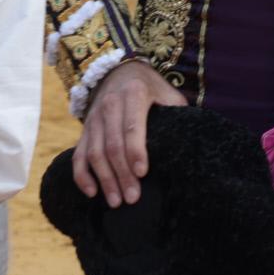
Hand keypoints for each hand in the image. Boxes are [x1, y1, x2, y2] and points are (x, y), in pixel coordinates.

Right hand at [73, 59, 185, 207]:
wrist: (120, 72)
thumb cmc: (152, 89)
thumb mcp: (168, 93)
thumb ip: (177, 112)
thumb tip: (194, 140)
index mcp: (133, 94)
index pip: (132, 127)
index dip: (136, 151)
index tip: (143, 173)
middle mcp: (109, 105)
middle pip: (112, 145)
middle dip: (122, 174)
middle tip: (132, 198)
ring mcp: (93, 119)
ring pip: (94, 153)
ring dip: (104, 180)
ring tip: (117, 202)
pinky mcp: (84, 130)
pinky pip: (79, 155)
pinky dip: (82, 175)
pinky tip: (92, 193)